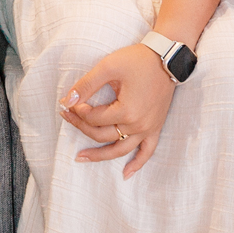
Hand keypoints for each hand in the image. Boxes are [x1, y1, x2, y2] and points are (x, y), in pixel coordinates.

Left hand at [61, 43, 178, 176]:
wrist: (167, 57)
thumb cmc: (138, 60)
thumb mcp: (108, 67)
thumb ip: (86, 85)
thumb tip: (67, 101)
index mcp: (126, 111)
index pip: (94, 118)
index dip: (78, 111)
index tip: (70, 101)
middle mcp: (138, 125)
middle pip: (102, 134)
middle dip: (81, 126)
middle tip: (66, 116)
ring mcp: (148, 129)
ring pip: (120, 150)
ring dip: (100, 156)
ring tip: (80, 158)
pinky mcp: (156, 128)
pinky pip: (147, 152)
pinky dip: (136, 164)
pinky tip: (125, 174)